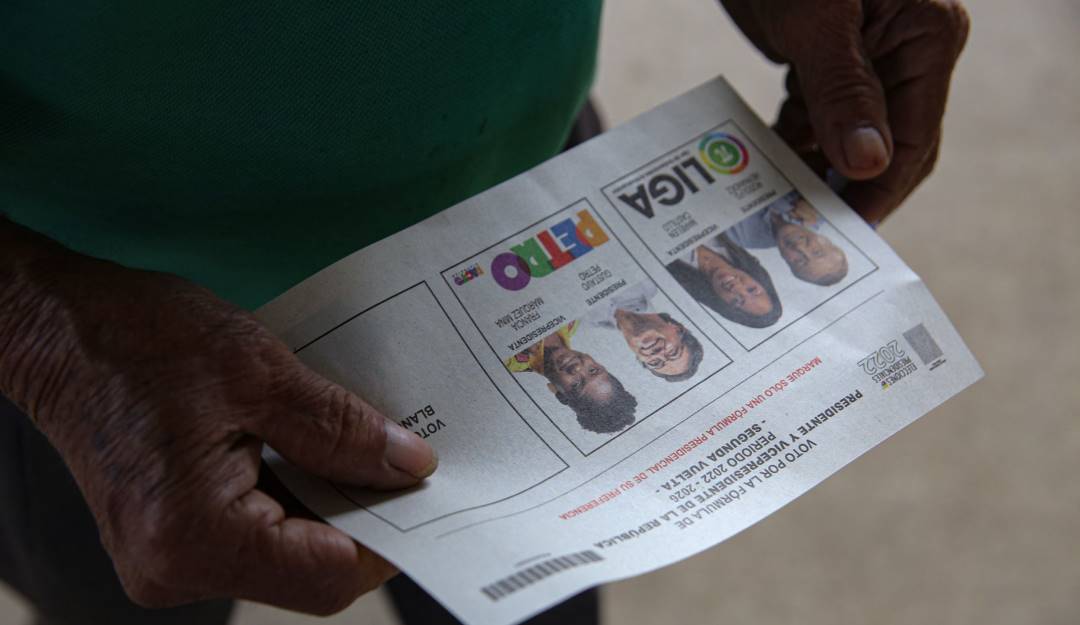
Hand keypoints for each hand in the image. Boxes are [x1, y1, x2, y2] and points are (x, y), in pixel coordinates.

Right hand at [0, 232, 436, 613]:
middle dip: (366, 517)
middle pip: (309, 571)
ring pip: (287, 555)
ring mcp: (168, 559)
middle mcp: (175, 568)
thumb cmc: (139, 339)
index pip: (328, 573)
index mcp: (193, 536)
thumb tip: (411, 467)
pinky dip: (297, 498)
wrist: (57, 331)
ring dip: (333, 505)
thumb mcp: (258, 371)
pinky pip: (257, 535)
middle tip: (406, 460)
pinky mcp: (171, 538)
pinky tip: (319, 453)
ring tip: (366, 448)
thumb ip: (341, 429)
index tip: (427, 487)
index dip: (392, 536)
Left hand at [722, 0, 969, 223]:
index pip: (915, 139)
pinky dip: (792, 140)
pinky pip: (817, 118)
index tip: (845, 231)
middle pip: (887, 148)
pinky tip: (765, 163)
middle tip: (808, 228)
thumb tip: (869, 163)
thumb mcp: (819, 21)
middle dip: (846, 186)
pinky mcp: (828, 61)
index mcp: (929, 38)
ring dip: (812, 167)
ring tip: (779, 202)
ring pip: (847, 139)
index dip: (879, 191)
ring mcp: (868, 59)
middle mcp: (906, 53)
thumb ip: (844, 91)